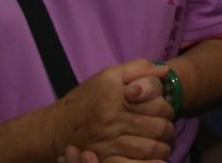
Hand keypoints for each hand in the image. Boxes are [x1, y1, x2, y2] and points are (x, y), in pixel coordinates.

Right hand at [45, 58, 174, 162]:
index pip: (158, 106)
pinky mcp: (103, 160)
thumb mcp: (108, 76)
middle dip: (167, 129)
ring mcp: (107, 144)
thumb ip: (138, 68)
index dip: (167, 109)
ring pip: (149, 149)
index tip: (163, 111)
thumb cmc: (85, 98)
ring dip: (162, 148)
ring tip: (160, 144)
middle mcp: (112, 122)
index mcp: (117, 98)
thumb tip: (166, 70)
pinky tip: (152, 159)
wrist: (54, 127)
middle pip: (158, 129)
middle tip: (164, 129)